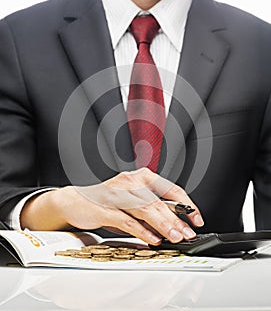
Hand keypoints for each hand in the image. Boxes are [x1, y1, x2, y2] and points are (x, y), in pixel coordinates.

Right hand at [21, 168, 203, 244]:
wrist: (75, 201)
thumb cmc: (107, 201)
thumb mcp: (132, 201)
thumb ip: (151, 210)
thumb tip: (174, 224)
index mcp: (141, 177)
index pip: (170, 189)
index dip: (186, 204)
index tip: (196, 218)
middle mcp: (130, 182)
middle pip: (158, 201)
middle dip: (176, 219)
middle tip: (188, 233)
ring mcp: (118, 194)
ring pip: (145, 209)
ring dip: (162, 225)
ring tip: (175, 237)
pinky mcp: (106, 208)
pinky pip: (128, 221)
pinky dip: (142, 231)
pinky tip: (153, 239)